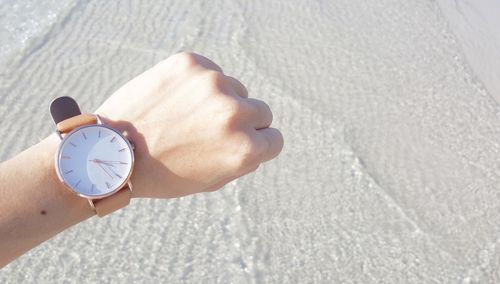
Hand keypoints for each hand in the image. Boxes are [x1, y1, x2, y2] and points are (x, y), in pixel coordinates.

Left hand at [96, 52, 283, 198]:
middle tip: (211, 130)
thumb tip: (260, 136)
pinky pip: (211, 71)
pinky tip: (177, 99)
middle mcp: (234, 113)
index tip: (240, 144)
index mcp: (245, 148)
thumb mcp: (213, 180)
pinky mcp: (191, 63)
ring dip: (219, 101)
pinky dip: (199, 84)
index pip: (275, 138)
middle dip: (242, 122)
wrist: (112, 149)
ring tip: (186, 115)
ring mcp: (213, 83)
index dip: (258, 144)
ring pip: (235, 89)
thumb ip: (244, 159)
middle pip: (261, 110)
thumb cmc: (162, 173)